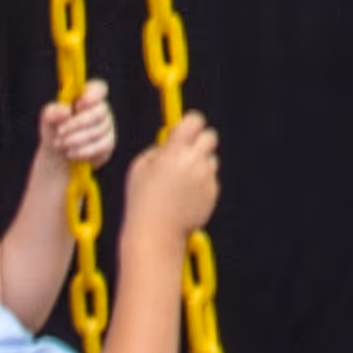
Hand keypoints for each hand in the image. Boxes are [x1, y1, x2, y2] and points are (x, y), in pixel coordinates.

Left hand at [43, 80, 117, 168]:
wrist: (58, 152)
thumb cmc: (55, 128)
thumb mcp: (48, 118)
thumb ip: (53, 111)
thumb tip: (65, 111)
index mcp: (87, 95)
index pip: (99, 89)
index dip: (92, 95)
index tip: (78, 105)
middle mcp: (101, 108)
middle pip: (99, 112)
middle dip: (77, 124)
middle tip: (59, 132)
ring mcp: (107, 126)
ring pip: (98, 131)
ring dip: (76, 139)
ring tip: (60, 144)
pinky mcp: (108, 143)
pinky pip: (101, 146)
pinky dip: (83, 150)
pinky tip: (70, 152)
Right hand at [128, 109, 220, 239]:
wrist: (156, 232)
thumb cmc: (143, 200)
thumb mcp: (140, 166)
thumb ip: (158, 149)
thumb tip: (171, 140)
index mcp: (175, 150)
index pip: (194, 120)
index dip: (190, 123)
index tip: (186, 128)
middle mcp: (194, 161)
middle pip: (210, 137)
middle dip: (200, 141)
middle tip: (187, 151)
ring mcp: (206, 178)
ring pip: (211, 160)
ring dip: (200, 165)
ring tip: (180, 181)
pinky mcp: (213, 193)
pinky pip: (211, 181)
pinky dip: (202, 184)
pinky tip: (185, 197)